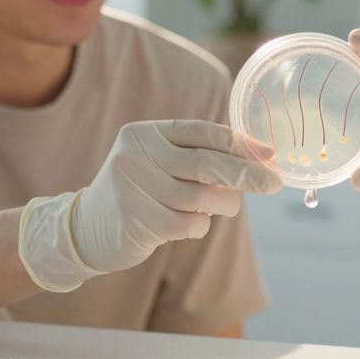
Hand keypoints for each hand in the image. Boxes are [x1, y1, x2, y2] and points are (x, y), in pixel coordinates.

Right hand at [19, 120, 280, 291]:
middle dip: (245, 173)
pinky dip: (199, 225)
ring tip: (222, 206)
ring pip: (200, 197)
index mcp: (146, 132)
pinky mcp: (136, 219)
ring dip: (222, 204)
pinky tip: (186, 224)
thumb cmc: (139, 191)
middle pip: (205, 163)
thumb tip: (257, 159)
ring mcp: (134, 187)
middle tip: (273, 183)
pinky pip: (188, 223)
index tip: (269, 153)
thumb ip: (197, 156)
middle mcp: (137, 154)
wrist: (86, 226)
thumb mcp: (159, 162)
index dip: (239, 142)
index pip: (201, 132)